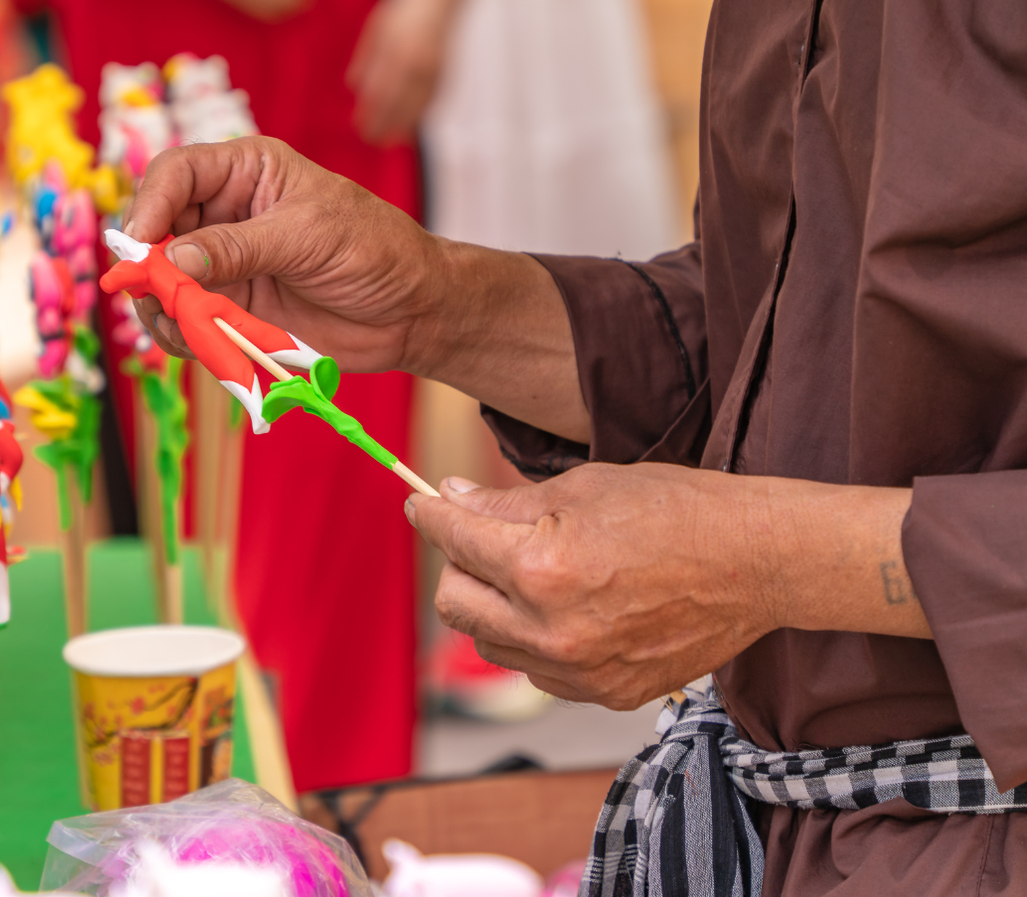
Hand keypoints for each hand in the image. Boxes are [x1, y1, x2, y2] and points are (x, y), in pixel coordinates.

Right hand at [124, 137, 447, 373]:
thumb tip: (173, 261)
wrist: (412, 312)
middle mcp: (226, 213)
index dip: (150, 204)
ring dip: (159, 306)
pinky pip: (185, 320)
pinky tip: (196, 344)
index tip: (139, 244)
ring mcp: (224, 264)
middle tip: (155, 296)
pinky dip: (180, 335)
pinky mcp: (230, 309)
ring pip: (163, 281)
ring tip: (179, 326)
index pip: (176, 174)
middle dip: (148, 265)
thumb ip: (238, 247)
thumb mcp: (307, 236)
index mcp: (246, 172)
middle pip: (157, 230)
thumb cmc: (374, 250)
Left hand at [347, 0, 453, 143]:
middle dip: (385, 124)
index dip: (371, 112)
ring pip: (418, 104)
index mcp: (396, 51)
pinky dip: (423, 113)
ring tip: (393, 139)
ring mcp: (433, 68)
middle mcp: (416, 63)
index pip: (380, 91)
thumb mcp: (378, 30)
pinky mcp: (446, 70)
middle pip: (398, 102)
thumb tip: (352, 87)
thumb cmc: (404, 11)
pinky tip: (415, 124)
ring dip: (405, 125)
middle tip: (372, 141)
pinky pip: (434, 98)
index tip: (360, 128)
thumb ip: (366, 58)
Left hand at [410, 464, 922, 709]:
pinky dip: (533, 638)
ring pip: (489, 642)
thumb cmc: (675, 510)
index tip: (420, 501)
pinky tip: (567, 607)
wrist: (757, 563)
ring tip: (532, 572)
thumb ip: (504, 501)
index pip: (452, 538)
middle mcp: (551, 629)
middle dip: (457, 563)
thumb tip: (449, 497)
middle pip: (454, 603)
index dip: (429, 513)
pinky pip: (535, 669)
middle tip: (481, 536)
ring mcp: (578, 669)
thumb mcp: (582, 486)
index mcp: (540, 568)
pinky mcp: (603, 692)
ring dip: (492, 605)